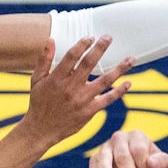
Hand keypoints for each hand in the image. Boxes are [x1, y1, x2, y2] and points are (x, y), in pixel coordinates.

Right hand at [18, 37, 133, 150]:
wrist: (41, 129)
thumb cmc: (39, 102)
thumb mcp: (36, 80)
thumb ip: (44, 60)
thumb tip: (51, 39)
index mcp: (57, 78)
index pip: (72, 56)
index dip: (82, 44)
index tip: (91, 37)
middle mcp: (71, 87)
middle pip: (89, 63)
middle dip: (100, 48)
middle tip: (109, 37)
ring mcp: (82, 99)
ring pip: (105, 80)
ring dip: (120, 69)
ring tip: (131, 58)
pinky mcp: (89, 111)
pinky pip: (108, 99)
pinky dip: (120, 91)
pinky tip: (128, 83)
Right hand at [89, 130, 167, 167]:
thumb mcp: (165, 167)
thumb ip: (162, 163)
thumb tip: (151, 163)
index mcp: (137, 136)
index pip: (138, 150)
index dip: (145, 166)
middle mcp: (119, 139)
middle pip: (122, 156)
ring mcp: (105, 149)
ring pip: (102, 161)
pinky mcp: (96, 161)